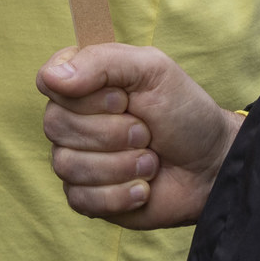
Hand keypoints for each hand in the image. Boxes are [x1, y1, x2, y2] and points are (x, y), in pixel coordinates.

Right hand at [38, 43, 241, 229]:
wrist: (210, 166)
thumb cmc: (184, 112)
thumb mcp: (152, 69)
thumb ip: (102, 62)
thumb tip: (50, 79)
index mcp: (84, 82)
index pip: (48, 81)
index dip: (85, 95)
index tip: (121, 99)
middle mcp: (74, 119)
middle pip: (56, 125)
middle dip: (112, 132)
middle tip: (146, 132)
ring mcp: (78, 159)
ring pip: (67, 165)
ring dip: (121, 165)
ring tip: (150, 161)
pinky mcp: (87, 196)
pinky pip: (80, 198)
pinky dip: (120, 194)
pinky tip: (143, 187)